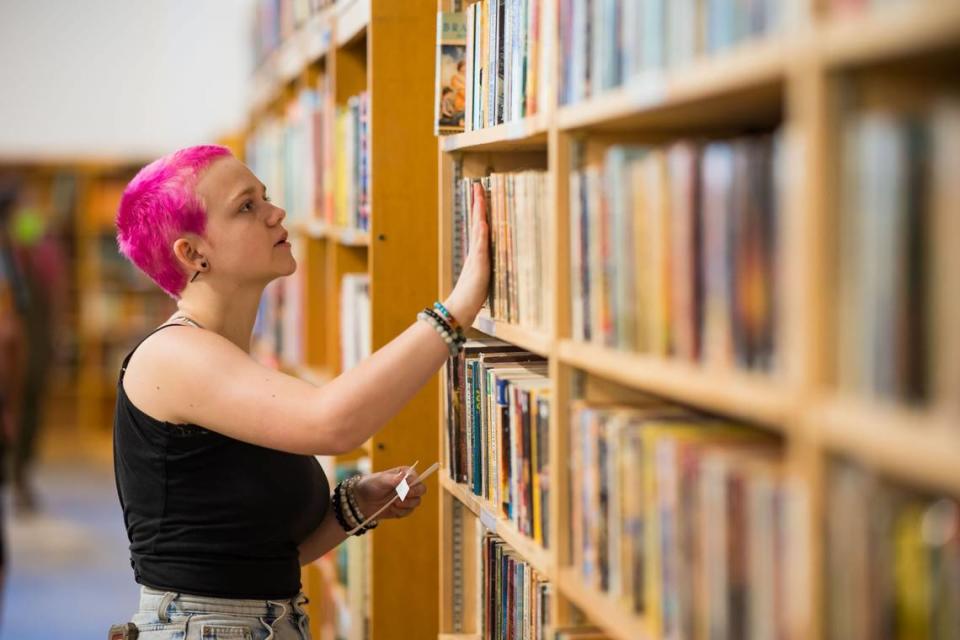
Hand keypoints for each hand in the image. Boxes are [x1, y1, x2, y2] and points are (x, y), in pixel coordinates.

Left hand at [352, 466, 427, 521]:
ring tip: (393, 503)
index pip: (417, 478)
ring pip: (417, 502)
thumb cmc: (371, 485)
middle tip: (400, 497)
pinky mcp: (404, 508)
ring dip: (405, 504)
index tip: (402, 489)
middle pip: (421, 489)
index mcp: (405, 474)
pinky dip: (401, 512)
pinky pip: (409, 512)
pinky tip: (391, 509)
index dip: (412, 485)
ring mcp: (407, 497)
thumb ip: (393, 479)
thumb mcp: (380, 480)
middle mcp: (409, 484)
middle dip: (412, 495)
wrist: (362, 501)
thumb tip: (404, 477)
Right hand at [444, 182, 489, 327]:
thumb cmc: (472, 297)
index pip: (479, 227)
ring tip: (479, 195)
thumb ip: (483, 266)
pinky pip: (480, 246)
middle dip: (477, 204)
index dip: (479, 211)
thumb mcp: (481, 278)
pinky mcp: (478, 266)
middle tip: (477, 185)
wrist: (460, 310)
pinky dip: (481, 233)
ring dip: (479, 212)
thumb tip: (487, 258)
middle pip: (476, 222)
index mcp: (477, 253)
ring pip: (478, 229)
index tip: (479, 194)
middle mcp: (475, 251)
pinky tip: (482, 222)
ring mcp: (476, 257)